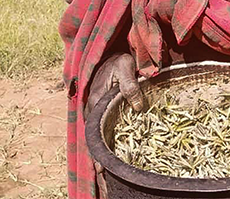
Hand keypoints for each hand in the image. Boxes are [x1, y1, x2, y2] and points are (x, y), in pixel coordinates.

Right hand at [85, 53, 143, 198]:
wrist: (111, 52)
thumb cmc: (119, 59)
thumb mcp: (125, 66)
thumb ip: (130, 84)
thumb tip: (137, 107)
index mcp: (96, 100)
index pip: (95, 132)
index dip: (98, 152)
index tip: (101, 170)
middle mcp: (93, 108)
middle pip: (94, 138)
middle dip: (98, 158)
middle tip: (105, 178)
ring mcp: (96, 109)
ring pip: (98, 134)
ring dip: (102, 151)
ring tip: (108, 173)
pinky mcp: (102, 108)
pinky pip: (103, 127)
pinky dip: (106, 140)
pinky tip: (114, 152)